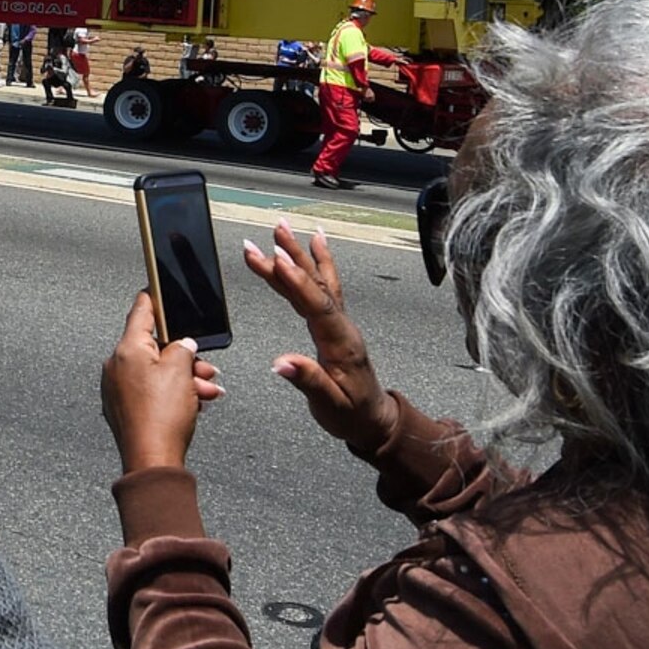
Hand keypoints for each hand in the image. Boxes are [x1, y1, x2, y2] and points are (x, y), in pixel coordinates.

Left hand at [100, 291, 223, 473]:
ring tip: (207, 390)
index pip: (141, 310)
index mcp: (126, 349)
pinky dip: (173, 392)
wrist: (152, 462)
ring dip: (184, 377)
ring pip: (157, 371)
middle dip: (184, 355)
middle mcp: (116, 366)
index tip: (159, 286)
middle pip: (154, 346)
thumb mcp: (182, 371)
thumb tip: (183, 345)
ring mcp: (117, 389)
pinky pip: (151, 390)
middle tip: (205, 366)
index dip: (155, 297)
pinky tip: (194, 402)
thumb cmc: (162, 417)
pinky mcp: (124, 408)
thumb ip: (183, 348)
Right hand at [242, 222, 389, 447]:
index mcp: (340, 343)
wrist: (373, 419)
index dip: (296, 282)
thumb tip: (281, 363)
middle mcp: (341, 326)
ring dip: (298, 254)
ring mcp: (338, 323)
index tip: (276, 259)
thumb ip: (309, 381)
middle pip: (315, 285)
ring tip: (282, 228)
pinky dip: (315, 264)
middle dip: (293, 255)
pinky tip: (312, 244)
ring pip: (316, 283)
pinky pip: (322, 288)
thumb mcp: (330, 405)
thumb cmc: (352, 415)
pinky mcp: (333, 324)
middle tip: (275, 229)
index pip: (317, 306)